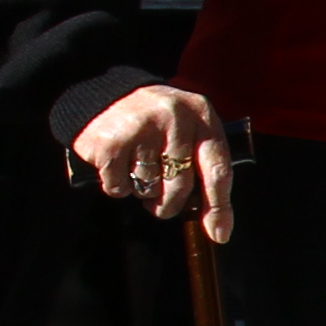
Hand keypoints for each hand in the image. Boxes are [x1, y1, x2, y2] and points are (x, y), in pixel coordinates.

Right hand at [71, 83, 236, 242]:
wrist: (107, 92)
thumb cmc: (157, 119)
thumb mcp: (189, 127)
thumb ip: (204, 165)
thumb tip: (218, 228)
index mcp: (202, 114)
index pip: (218, 169)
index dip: (218, 207)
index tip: (218, 234)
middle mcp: (175, 118)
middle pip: (180, 187)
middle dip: (169, 204)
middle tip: (160, 203)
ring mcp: (142, 128)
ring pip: (149, 188)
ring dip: (142, 190)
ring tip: (137, 169)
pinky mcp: (111, 142)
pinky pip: (119, 187)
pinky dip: (117, 186)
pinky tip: (118, 166)